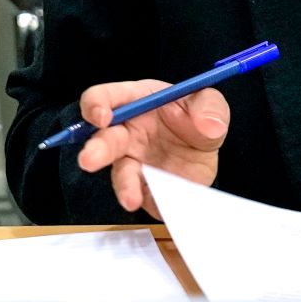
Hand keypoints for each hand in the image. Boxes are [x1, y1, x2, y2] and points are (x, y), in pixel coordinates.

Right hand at [73, 79, 229, 217]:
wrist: (204, 149)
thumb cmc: (195, 116)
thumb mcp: (208, 103)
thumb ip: (209, 106)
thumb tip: (210, 125)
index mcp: (134, 101)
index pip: (103, 97)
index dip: (96, 105)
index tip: (102, 116)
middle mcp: (125, 132)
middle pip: (101, 139)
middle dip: (95, 150)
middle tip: (90, 160)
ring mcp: (131, 162)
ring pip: (120, 174)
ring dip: (124, 186)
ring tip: (131, 199)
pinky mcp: (144, 187)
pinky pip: (145, 196)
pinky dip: (153, 201)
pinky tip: (162, 204)